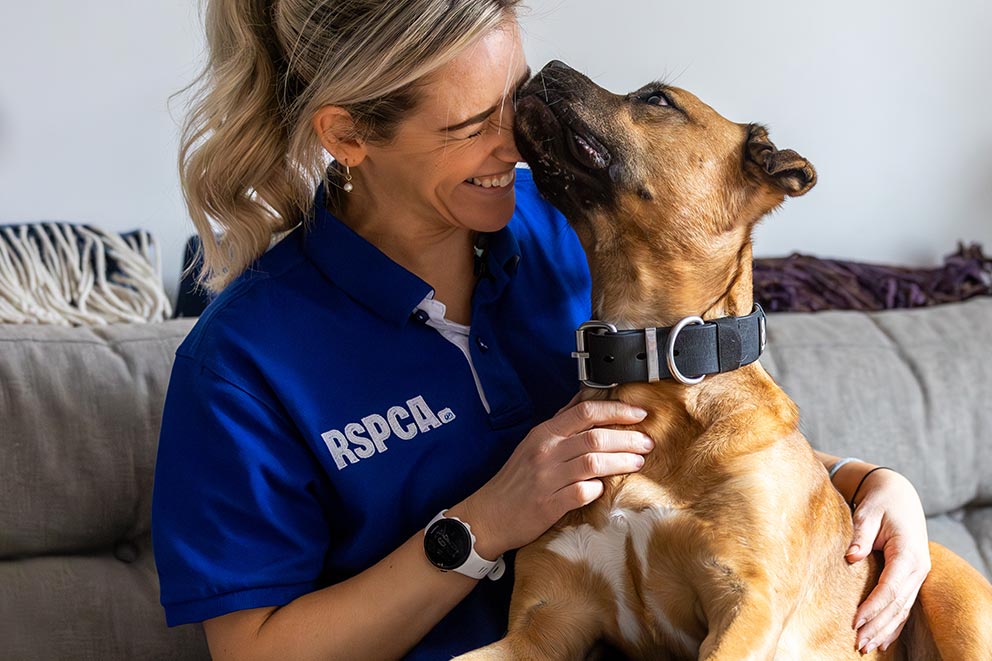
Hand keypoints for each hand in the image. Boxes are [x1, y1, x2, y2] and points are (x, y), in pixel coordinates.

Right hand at [452, 398, 652, 558]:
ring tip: (638, 462)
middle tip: (647, 442)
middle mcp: (545, 452)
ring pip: (593, 462)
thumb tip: (585, 398)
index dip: (616, 410)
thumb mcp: (533, 443)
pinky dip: (598, 489)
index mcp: (544, 433)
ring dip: (621, 461)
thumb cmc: (515, 480)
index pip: (585, 412)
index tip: (639, 414)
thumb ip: (561, 422)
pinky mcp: (549, 504)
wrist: (489, 515)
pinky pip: (582, 492)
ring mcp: (547, 478)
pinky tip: (605, 489)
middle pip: (595, 437)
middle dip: (627, 438)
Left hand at [845, 467, 931, 653]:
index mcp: (908, 552)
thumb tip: (851, 557)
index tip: (855, 621)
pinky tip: (883, 640)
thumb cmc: (881, 501)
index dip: (873, 607)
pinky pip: (905, 605)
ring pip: (903, 609)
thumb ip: (860, 535)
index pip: (891, 587)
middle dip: (878, 625)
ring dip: (885, 629)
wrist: (899, 494)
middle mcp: (918, 567)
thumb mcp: (868, 513)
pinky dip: (894, 624)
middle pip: (898, 604)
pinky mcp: (912, 577)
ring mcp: (918, 574)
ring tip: (867, 646)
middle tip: (858, 643)